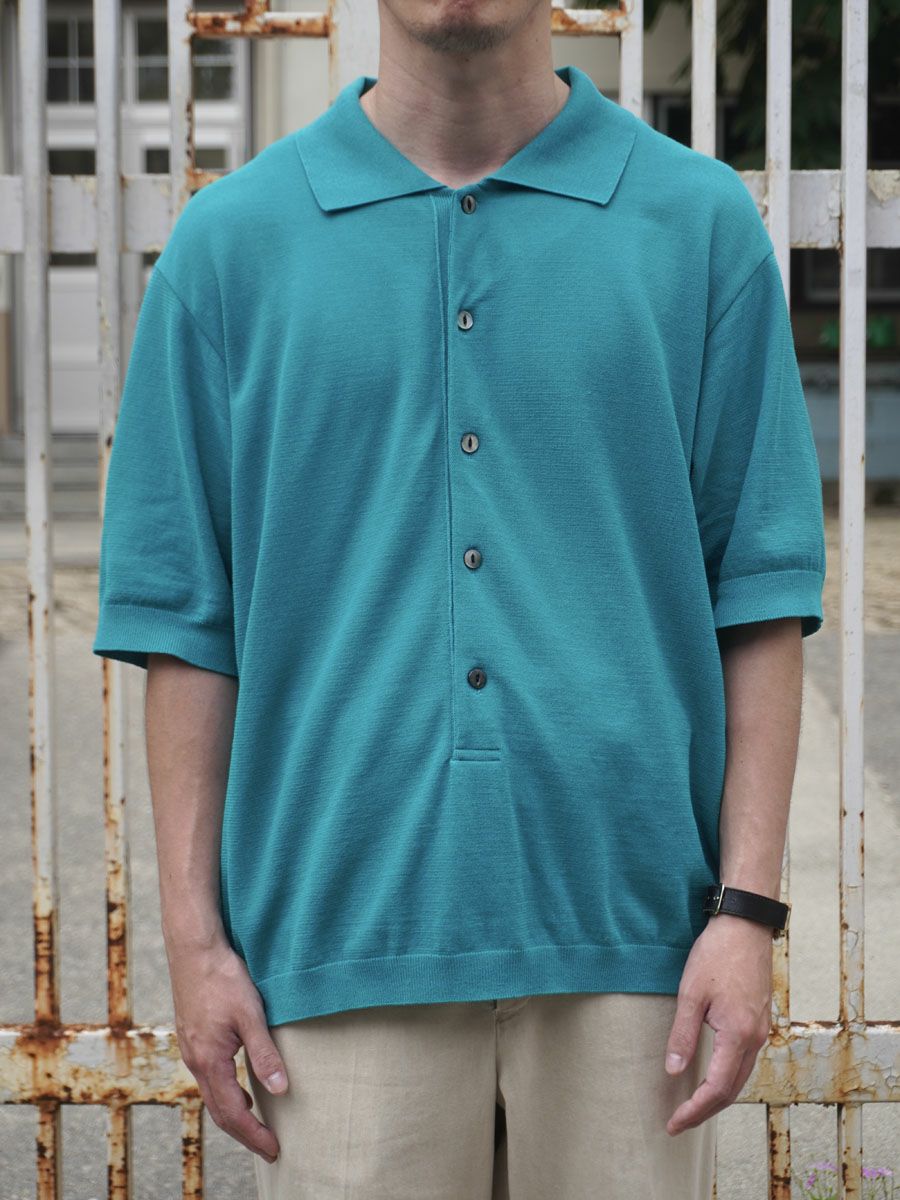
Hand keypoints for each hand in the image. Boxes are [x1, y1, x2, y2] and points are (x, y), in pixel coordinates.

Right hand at [166, 935, 288, 1162]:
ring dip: (233, 1113)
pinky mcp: (193, 1037)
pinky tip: (240, 1086)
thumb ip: (265, 1053)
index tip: (274, 1148)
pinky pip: (208, 1077)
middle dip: (244, 1132)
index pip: (233, 1112)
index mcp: (210, 1061)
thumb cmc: (222, 978)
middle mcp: (196, 1061)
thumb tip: (281, 1088)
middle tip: (269, 1146)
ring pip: (211, 1095)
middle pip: (219, 1111)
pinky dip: (225, 1092)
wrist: (194, 950)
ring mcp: (191, 1049)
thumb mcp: (251, 1015)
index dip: (254, 1134)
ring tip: (257, 1123)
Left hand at [663, 914, 773, 1134]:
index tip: (673, 1123)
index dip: (694, 1110)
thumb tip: (673, 1070)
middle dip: (705, 1110)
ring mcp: (761, 1029)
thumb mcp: (691, 993)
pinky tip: (713, 1075)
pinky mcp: (760, 1018)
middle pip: (733, 1090)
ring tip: (692, 1105)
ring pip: (741, 1076)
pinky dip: (729, 1076)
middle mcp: (755, 1038)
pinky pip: (745, 1060)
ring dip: (718, 1095)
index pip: (717, 1089)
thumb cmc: (717, 953)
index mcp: (738, 1035)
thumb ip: (683, 1035)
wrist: (746, 925)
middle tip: (679, 1122)